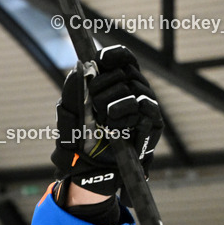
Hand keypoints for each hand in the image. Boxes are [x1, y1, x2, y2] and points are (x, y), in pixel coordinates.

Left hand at [51, 45, 162, 195]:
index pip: (124, 58)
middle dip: (103, 84)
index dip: (114, 55)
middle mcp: (135, 91)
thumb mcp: (70, 112)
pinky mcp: (153, 123)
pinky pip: (142, 104)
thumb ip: (73, 89)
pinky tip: (111, 121)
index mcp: (118, 84)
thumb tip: (79, 67)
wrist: (91, 169)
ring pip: (132, 87)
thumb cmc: (80, 140)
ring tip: (102, 119)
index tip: (100, 60)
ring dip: (110, 101)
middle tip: (93, 104)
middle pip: (125, 71)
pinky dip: (124, 110)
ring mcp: (146, 106)